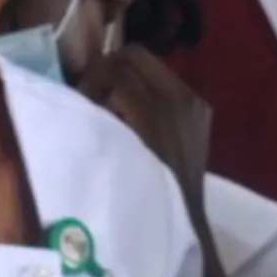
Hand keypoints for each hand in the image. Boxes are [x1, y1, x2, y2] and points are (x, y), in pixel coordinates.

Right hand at [78, 47, 215, 229]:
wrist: (180, 220)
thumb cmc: (136, 193)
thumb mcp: (107, 149)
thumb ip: (93, 115)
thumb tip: (74, 93)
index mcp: (155, 108)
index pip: (116, 65)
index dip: (92, 77)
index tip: (79, 97)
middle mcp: (180, 97)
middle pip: (135, 57)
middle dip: (109, 70)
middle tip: (93, 95)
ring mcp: (195, 102)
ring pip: (152, 67)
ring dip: (128, 79)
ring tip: (113, 106)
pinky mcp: (202, 110)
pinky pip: (167, 84)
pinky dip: (147, 90)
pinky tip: (136, 115)